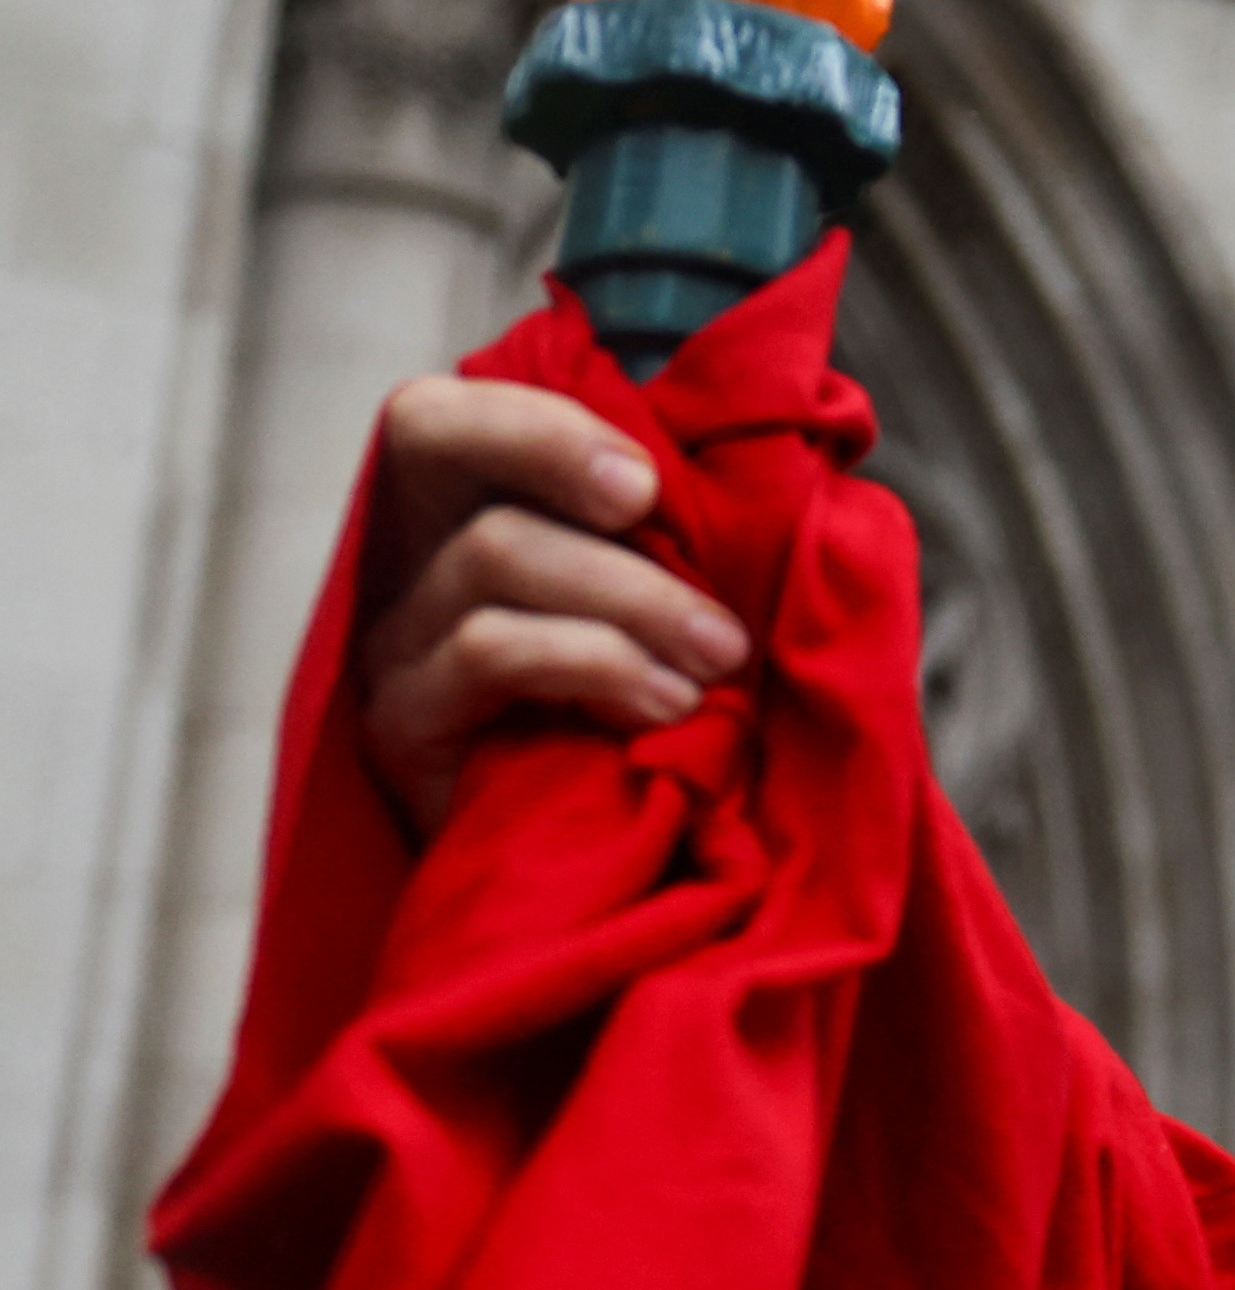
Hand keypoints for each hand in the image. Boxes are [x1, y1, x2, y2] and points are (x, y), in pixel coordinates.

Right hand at [356, 377, 746, 836]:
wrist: (606, 871)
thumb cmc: (656, 709)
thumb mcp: (669, 601)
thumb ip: (680, 527)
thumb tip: (785, 461)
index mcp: (463, 508)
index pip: (440, 417)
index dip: (531, 421)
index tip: (645, 480)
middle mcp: (407, 560)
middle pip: (448, 454)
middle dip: (586, 477)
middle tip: (701, 556)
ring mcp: (394, 640)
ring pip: (495, 552)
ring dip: (634, 598)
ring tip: (719, 658)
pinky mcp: (398, 720)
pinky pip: (490, 648)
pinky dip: (596, 663)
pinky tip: (664, 708)